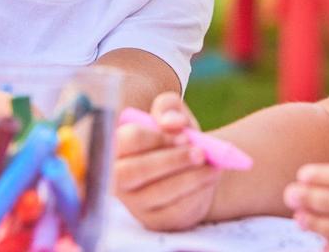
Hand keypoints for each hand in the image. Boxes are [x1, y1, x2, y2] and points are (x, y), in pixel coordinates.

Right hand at [114, 92, 220, 230]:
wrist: (192, 169)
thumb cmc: (175, 138)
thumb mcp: (172, 115)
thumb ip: (169, 107)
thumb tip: (172, 122)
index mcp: (116, 146)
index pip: (126, 140)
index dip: (156, 137)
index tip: (183, 136)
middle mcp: (117, 177)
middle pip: (134, 171)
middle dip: (171, 160)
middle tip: (200, 153)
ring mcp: (134, 203)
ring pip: (157, 193)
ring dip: (190, 178)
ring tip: (211, 167)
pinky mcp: (154, 221)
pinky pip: (173, 212)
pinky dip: (196, 195)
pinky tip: (208, 181)